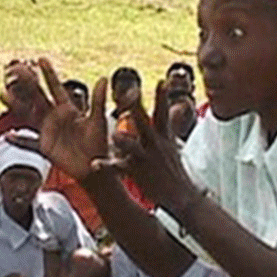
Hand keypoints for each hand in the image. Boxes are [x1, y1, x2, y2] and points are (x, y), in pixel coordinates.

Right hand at [8, 58, 107, 179]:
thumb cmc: (98, 142)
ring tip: (3, 93)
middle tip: (16, 68)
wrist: (95, 167)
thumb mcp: (98, 120)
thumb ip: (99, 100)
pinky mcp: (46, 148)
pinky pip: (30, 143)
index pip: (56, 88)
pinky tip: (9, 136)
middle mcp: (55, 117)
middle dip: (28, 83)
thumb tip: (103, 78)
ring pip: (29, 115)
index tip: (41, 59)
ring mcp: (48, 131)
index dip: (49, 74)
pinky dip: (20, 140)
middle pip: (38, 97)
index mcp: (68, 109)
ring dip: (16, 105)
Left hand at [99, 81, 198, 216]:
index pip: (163, 112)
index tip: (161, 80)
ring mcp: (145, 158)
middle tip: (132, 91)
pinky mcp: (136, 172)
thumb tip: (179, 106)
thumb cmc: (174, 168)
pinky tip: (95, 164)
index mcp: (163, 135)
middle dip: (137, 107)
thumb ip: (173, 122)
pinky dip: (107, 166)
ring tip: (115, 134)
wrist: (181, 196)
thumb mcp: (174, 142)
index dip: (162, 96)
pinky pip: (118, 168)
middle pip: (145, 122)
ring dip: (124, 140)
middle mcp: (154, 144)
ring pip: (133, 147)